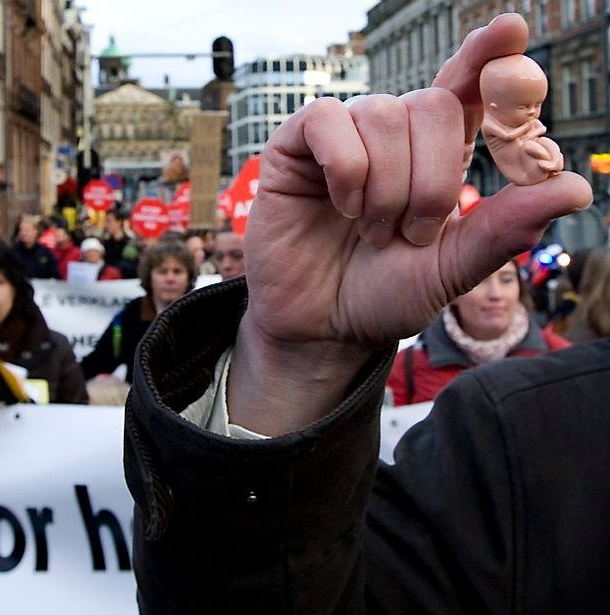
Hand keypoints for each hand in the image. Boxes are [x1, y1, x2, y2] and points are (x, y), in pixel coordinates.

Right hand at [228, 13, 591, 434]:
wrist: (321, 328)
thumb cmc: (383, 295)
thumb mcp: (451, 270)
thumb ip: (504, 229)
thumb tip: (576, 187)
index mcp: (436, 156)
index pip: (466, 91)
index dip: (486, 58)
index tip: (510, 31)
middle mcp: (392, 137)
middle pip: (434, 106)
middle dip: (433, 180)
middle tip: (411, 235)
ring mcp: (342, 138)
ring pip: (385, 114)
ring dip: (387, 187)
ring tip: (372, 230)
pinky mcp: (295, 148)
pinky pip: (328, 121)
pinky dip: (346, 168)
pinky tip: (341, 205)